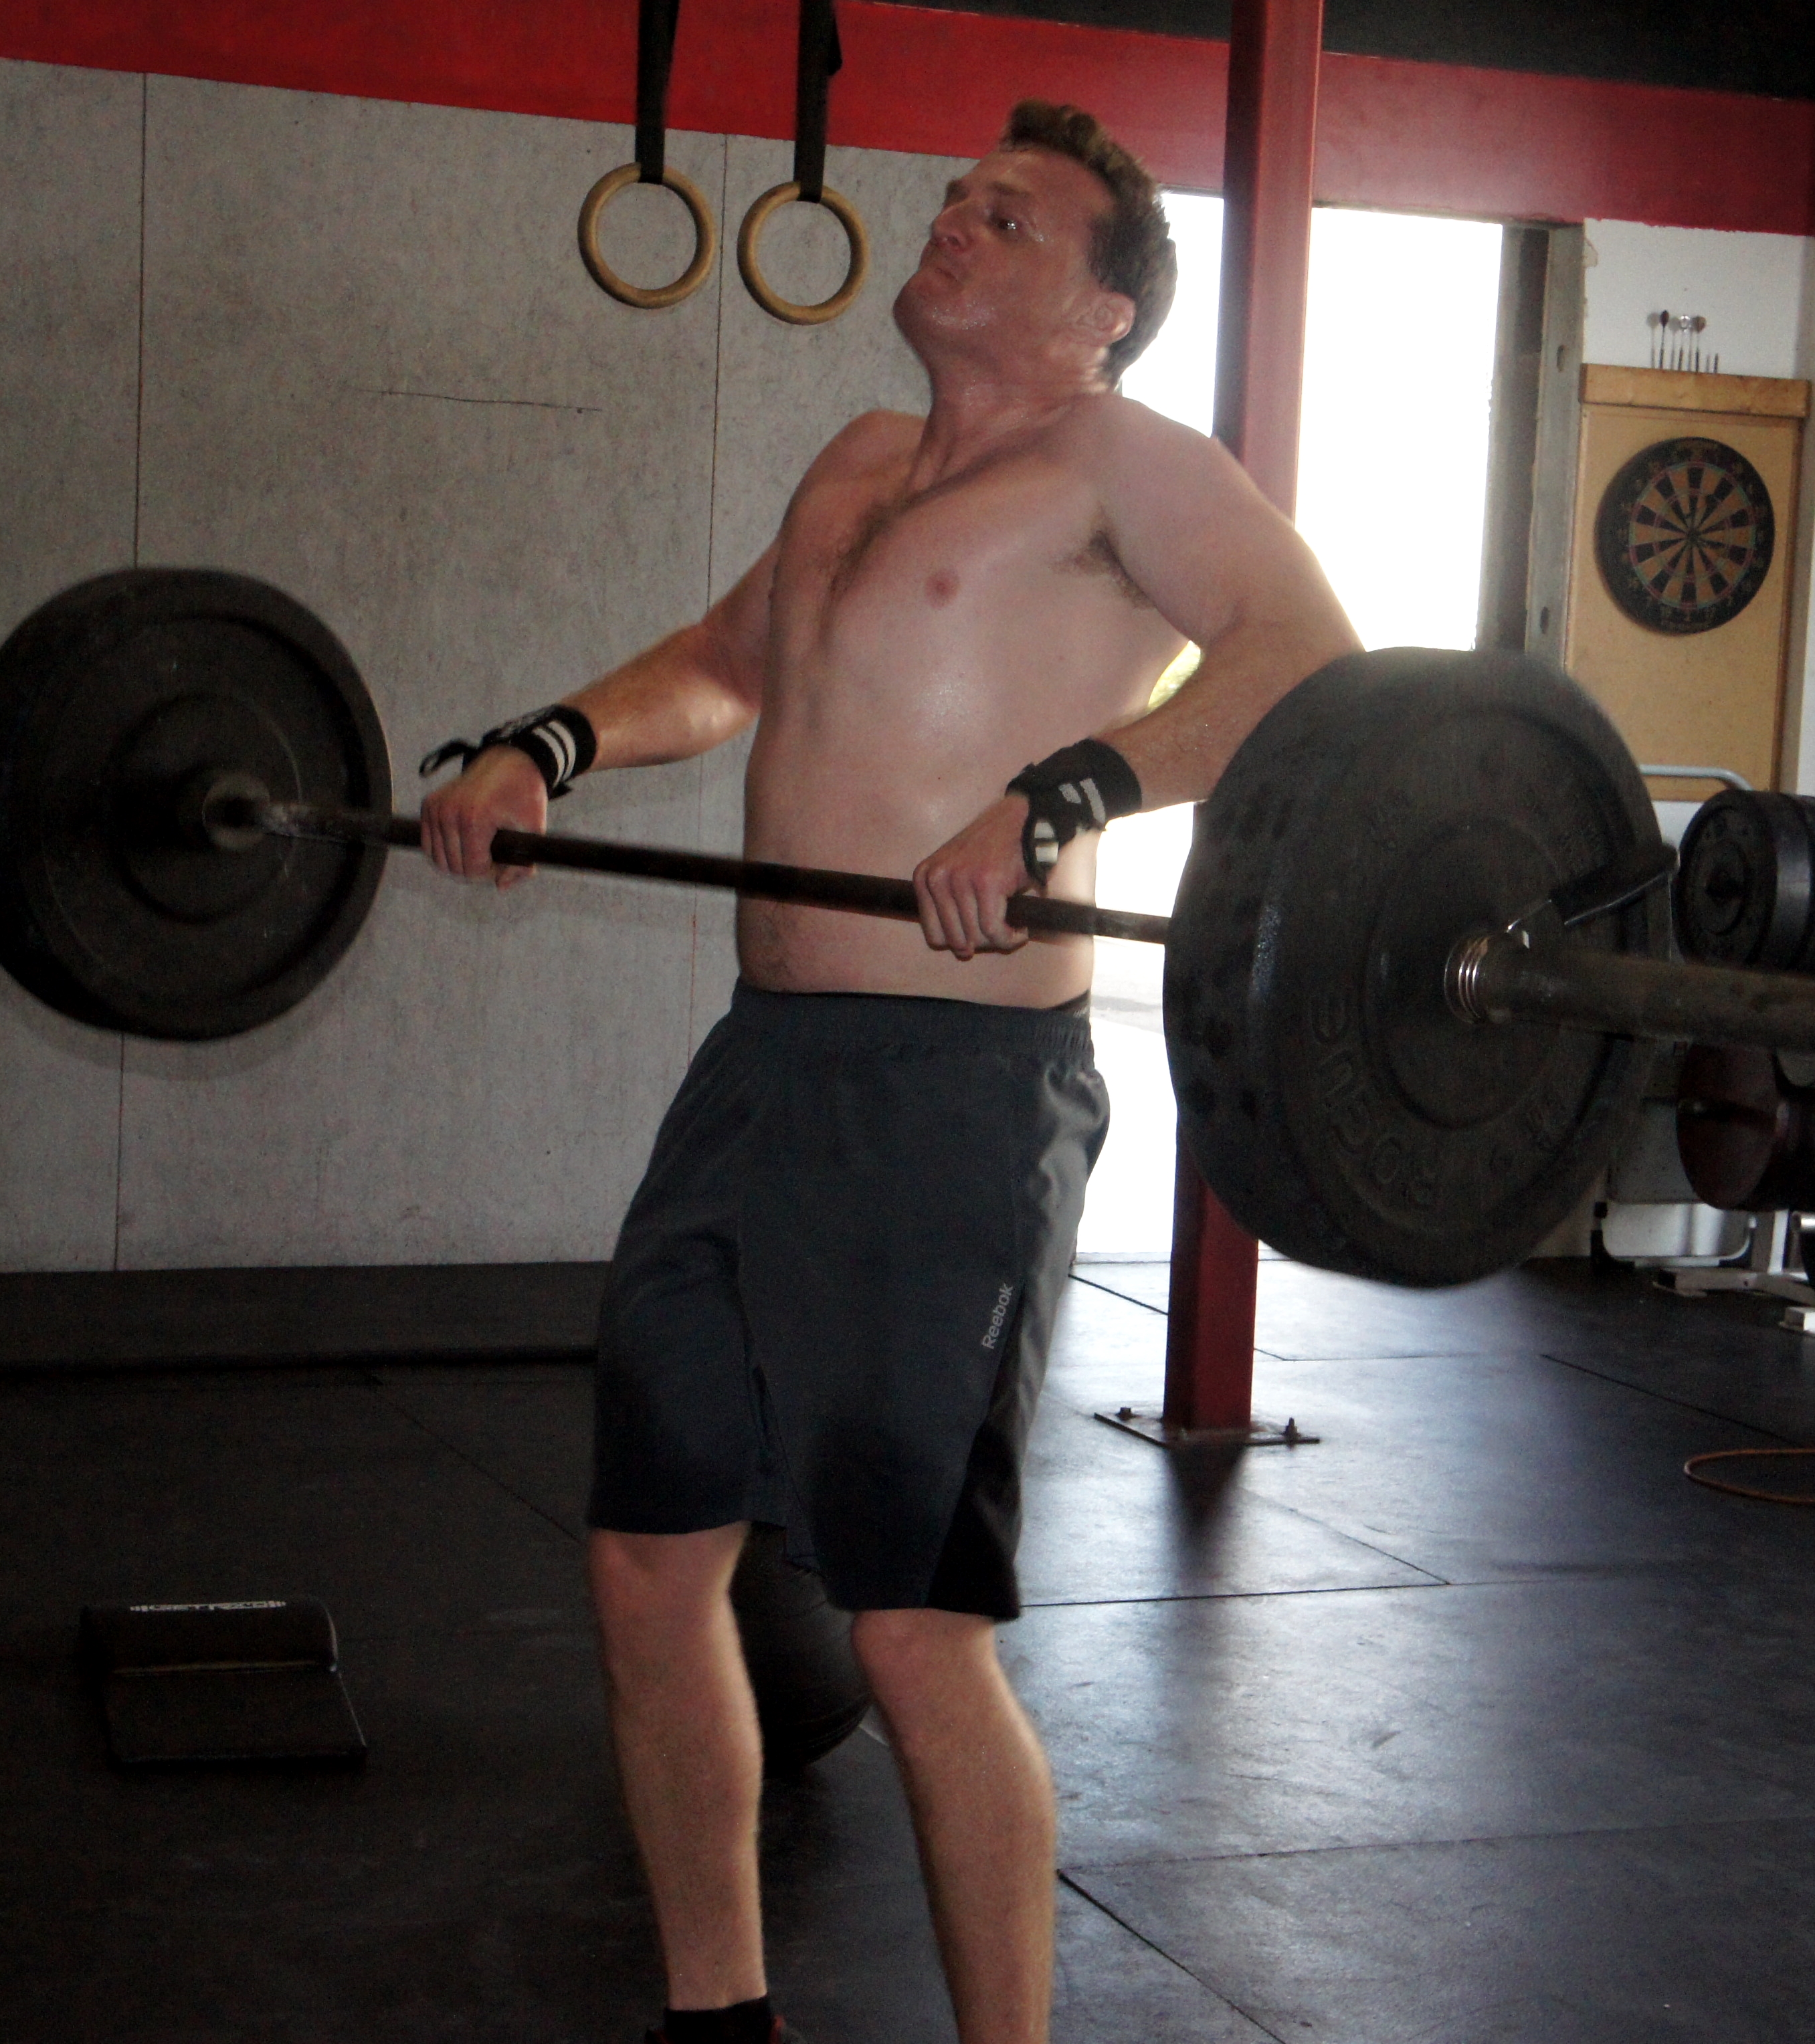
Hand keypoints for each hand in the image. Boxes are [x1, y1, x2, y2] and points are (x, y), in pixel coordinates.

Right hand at [419, 747, 547, 889]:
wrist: (510, 761)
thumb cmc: (525, 795)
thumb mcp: (533, 830)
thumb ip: (521, 866)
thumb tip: (500, 887)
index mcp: (473, 819)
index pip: (472, 870)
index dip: (490, 875)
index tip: (503, 865)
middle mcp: (448, 813)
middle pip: (453, 868)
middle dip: (474, 871)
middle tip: (493, 861)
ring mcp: (435, 808)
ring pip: (437, 860)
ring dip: (458, 863)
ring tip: (480, 853)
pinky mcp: (428, 805)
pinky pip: (428, 844)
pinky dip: (444, 851)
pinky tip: (464, 845)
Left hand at [913, 797, 1034, 959]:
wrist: (1019, 822)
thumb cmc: (991, 852)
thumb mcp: (955, 871)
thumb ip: (947, 903)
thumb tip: (960, 948)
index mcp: (924, 877)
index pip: (935, 935)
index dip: (959, 943)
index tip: (978, 937)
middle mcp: (937, 878)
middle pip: (956, 939)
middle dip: (981, 944)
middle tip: (999, 934)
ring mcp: (960, 880)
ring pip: (976, 937)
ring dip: (999, 941)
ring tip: (1012, 931)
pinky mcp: (986, 883)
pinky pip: (994, 930)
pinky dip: (1010, 938)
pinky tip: (1020, 931)